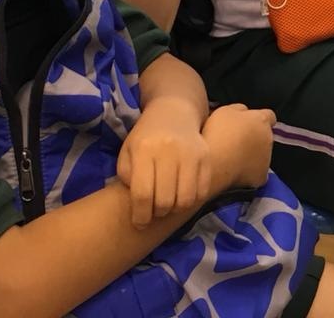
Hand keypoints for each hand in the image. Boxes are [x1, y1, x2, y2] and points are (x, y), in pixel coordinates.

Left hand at [116, 103, 214, 227]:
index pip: (142, 193)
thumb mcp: (127, 152)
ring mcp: (190, 152)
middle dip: (157, 214)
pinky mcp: (206, 156)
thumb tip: (139, 205)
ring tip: (169, 204)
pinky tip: (182, 195)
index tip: (139, 223)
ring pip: (185, 200)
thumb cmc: (146, 136)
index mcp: (144, 149)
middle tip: (154, 211)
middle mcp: (169, 150)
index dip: (140, 215)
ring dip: (175, 210)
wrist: (173, 111)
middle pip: (164, 200)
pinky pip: (202, 191)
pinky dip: (192, 200)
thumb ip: (128, 178)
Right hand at [202, 103, 274, 190]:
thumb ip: (239, 109)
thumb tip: (245, 112)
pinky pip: (258, 173)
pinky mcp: (261, 177)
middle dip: (255, 138)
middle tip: (237, 142)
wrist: (214, 164)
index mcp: (261, 120)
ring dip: (253, 155)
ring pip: (263, 155)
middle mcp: (268, 138)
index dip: (259, 119)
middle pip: (265, 136)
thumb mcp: (225, 111)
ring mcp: (267, 159)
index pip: (269, 116)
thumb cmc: (218, 133)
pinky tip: (236, 172)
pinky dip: (250, 172)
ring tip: (234, 158)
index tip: (249, 124)